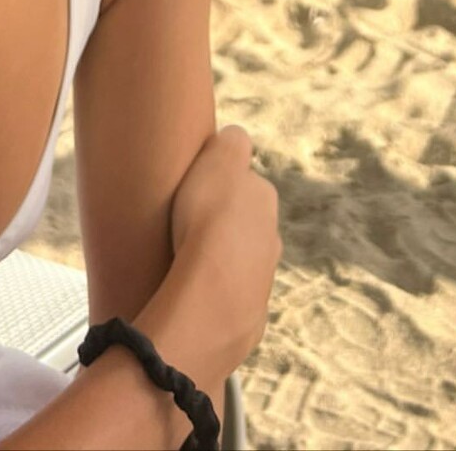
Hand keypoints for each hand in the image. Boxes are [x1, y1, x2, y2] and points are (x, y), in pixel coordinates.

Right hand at [169, 125, 282, 363]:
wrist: (211, 298)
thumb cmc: (208, 220)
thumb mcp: (218, 158)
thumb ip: (231, 142)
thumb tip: (235, 137)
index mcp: (265, 197)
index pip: (244, 179)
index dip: (218, 182)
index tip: (194, 190)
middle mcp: (272, 237)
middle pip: (244, 222)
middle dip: (222, 224)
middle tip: (186, 227)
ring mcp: (263, 280)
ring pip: (239, 261)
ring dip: (219, 260)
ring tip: (184, 264)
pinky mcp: (248, 318)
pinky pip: (228, 298)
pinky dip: (214, 294)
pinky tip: (191, 295)